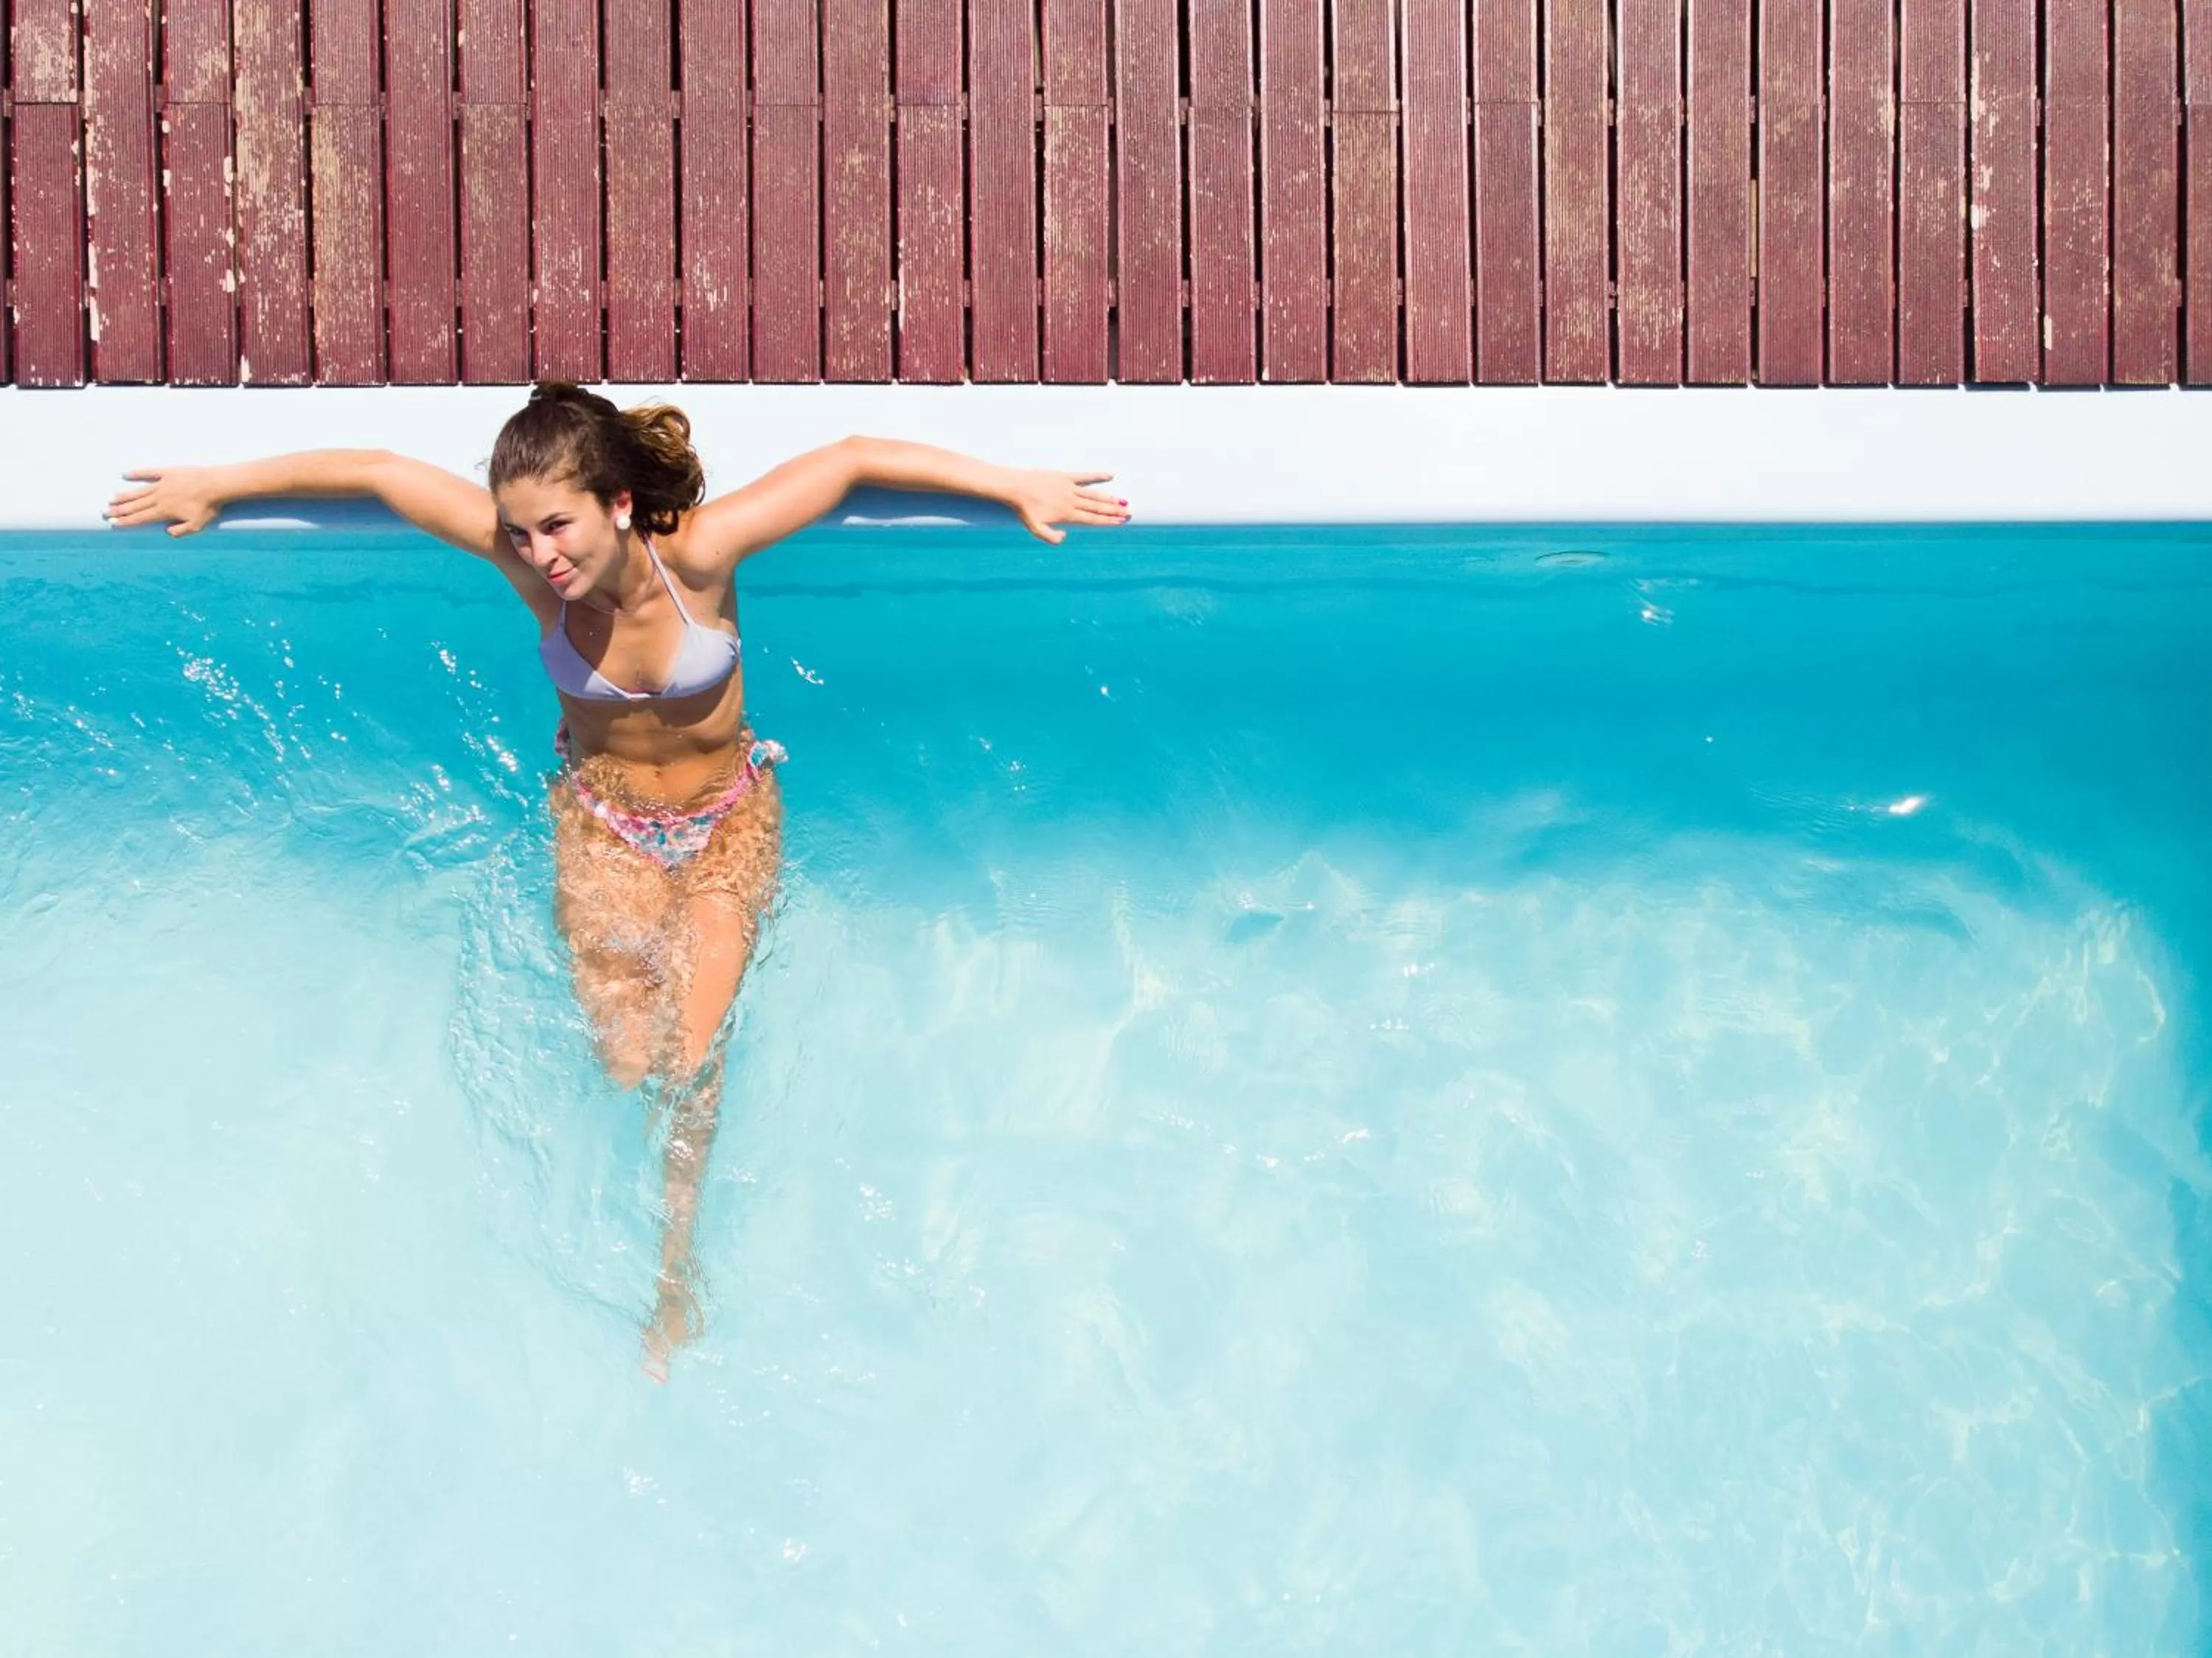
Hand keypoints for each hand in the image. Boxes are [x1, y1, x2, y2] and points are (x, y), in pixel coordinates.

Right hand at [105, 467, 225, 535]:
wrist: (216, 485)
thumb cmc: (208, 507)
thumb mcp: (196, 525)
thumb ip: (180, 531)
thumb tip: (167, 532)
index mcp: (164, 511)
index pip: (140, 518)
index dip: (126, 521)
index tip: (113, 523)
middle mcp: (159, 497)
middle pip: (135, 505)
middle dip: (119, 510)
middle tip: (105, 512)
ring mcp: (162, 484)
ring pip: (138, 491)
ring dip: (125, 496)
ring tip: (112, 499)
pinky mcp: (168, 473)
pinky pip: (149, 473)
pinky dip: (137, 474)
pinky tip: (126, 474)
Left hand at [1004, 470, 1129, 544]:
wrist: (1017, 488)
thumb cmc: (1025, 510)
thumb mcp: (1036, 529)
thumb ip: (1051, 537)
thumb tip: (1065, 537)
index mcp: (1067, 515)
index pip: (1092, 519)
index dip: (1108, 520)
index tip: (1121, 521)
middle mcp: (1072, 501)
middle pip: (1097, 507)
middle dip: (1114, 510)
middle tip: (1129, 512)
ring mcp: (1070, 488)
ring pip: (1094, 494)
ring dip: (1109, 498)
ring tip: (1123, 501)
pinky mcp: (1065, 476)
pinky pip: (1085, 476)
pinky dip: (1098, 476)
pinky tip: (1110, 475)